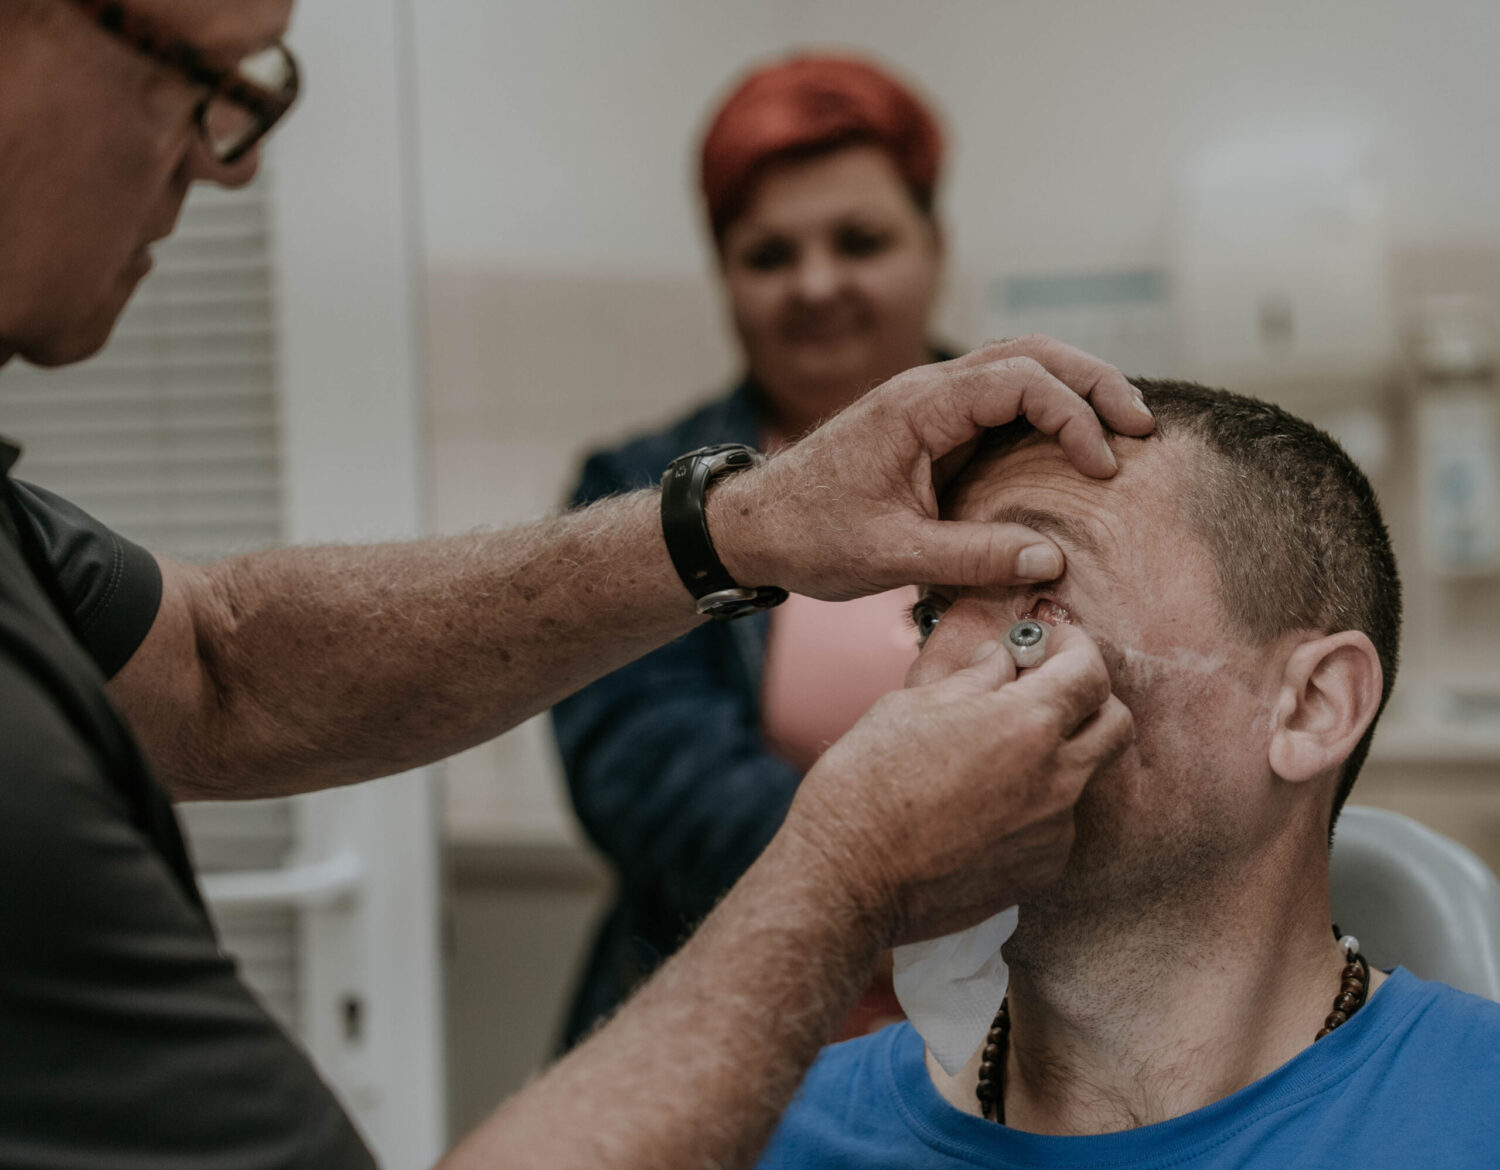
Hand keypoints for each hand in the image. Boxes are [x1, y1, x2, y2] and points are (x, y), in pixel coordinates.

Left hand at [708, 336, 1153, 600]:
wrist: (753, 525)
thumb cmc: (810, 536)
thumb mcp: (890, 556)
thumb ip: (971, 558)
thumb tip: (1052, 560)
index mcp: (917, 406)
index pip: (1018, 381)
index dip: (1073, 416)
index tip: (1103, 467)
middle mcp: (927, 390)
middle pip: (1029, 353)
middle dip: (1093, 381)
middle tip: (1143, 423)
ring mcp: (928, 403)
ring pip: (1017, 366)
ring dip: (1074, 387)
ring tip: (1124, 424)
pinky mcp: (929, 425)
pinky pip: (999, 399)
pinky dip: (1045, 408)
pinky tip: (1074, 439)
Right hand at [781, 623, 1132, 944]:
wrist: (847, 877)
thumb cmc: (867, 782)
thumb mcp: (913, 706)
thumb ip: (974, 679)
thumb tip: (1002, 659)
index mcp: (1027, 724)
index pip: (1091, 671)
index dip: (1074, 647)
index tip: (1049, 645)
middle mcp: (1057, 778)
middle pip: (1117, 724)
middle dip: (1091, 698)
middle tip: (1046, 692)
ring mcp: (1054, 831)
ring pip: (1086, 776)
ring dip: (1059, 755)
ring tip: (998, 756)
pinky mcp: (1041, 871)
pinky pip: (1058, 824)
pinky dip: (1035, 805)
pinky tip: (984, 807)